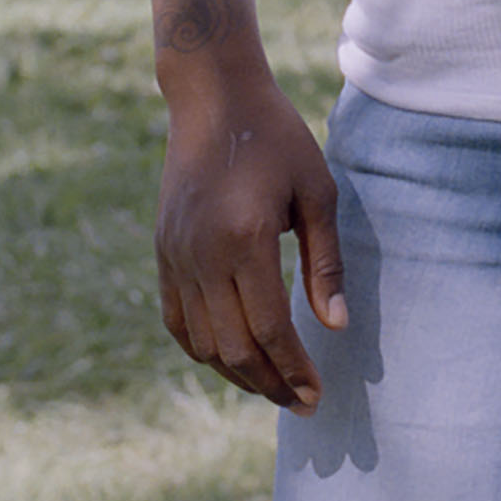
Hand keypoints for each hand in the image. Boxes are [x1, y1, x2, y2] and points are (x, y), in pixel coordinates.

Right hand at [156, 69, 345, 409]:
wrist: (213, 96)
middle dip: (270, 384)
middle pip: (234, 346)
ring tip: (272, 386)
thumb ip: (326, 263)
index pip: (269, 329)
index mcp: (245, 239)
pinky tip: (231, 360)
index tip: (317, 395)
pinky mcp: (163, 251)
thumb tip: (336, 327)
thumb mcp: (317, 192)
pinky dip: (203, 349)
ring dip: (237, 374)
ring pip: (202, 342)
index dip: (294, 369)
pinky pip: (176, 320)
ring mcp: (176, 255)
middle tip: (301, 404)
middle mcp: (202, 254)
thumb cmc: (277, 138)